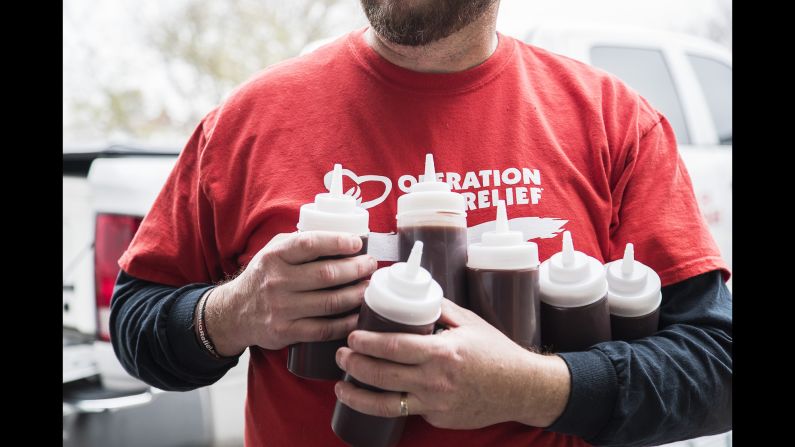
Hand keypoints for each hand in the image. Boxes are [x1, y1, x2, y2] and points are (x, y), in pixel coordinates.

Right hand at [202, 231, 377, 355]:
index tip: (357, 243)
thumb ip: (300, 241)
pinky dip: (346, 323)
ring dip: (356, 295)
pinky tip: (358, 315)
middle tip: (370, 266)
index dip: (337, 242)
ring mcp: (281, 308)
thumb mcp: (273, 251)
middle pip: (326, 274)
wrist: (235, 312)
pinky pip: (324, 329)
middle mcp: (276, 281)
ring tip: (368, 287)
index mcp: (275, 256)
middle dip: (355, 269)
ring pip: (330, 302)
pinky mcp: (286, 332)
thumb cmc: (264, 276)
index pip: (309, 244)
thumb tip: (340, 233)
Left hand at [334, 299, 570, 428]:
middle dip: (355, 365)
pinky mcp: (438, 419)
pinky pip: (407, 411)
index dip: (368, 343)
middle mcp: (436, 382)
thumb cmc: (496, 352)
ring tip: (342, 385)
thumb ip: (439, 308)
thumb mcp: (469, 322)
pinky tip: (374, 395)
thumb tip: (412, 291)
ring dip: (358, 395)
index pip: (395, 348)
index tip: (352, 336)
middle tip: (342, 354)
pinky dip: (388, 403)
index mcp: (442, 353)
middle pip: (383, 376)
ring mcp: (436, 405)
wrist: (521, 388)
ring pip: (386, 404)